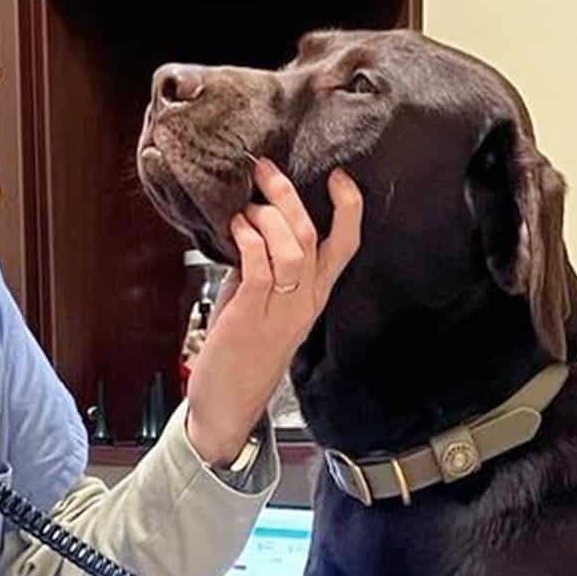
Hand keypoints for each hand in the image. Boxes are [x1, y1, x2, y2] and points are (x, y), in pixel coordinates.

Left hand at [185, 159, 362, 466]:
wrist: (228, 406)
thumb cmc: (240, 354)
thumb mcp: (259, 303)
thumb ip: (260, 266)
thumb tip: (248, 226)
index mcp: (314, 296)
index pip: (346, 247)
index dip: (349, 209)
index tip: (341, 178)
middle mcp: (305, 301)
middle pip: (314, 237)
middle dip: (289, 196)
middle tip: (266, 169)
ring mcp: (281, 310)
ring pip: (292, 248)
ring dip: (266, 217)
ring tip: (244, 208)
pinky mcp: (252, 317)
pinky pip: (259, 267)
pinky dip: (247, 240)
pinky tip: (234, 229)